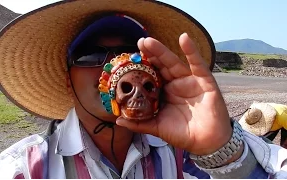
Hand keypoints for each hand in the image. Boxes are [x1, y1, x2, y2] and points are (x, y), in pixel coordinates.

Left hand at [116, 33, 231, 154]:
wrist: (206, 143)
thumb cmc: (182, 134)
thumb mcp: (157, 127)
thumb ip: (139, 123)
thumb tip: (118, 119)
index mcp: (164, 93)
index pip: (151, 76)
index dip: (141, 67)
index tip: (128, 59)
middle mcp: (175, 84)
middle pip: (161, 66)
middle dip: (150, 54)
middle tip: (138, 42)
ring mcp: (189, 81)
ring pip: (174, 62)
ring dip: (162, 51)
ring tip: (149, 41)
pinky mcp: (204, 81)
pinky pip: (197, 64)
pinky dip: (192, 51)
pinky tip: (184, 38)